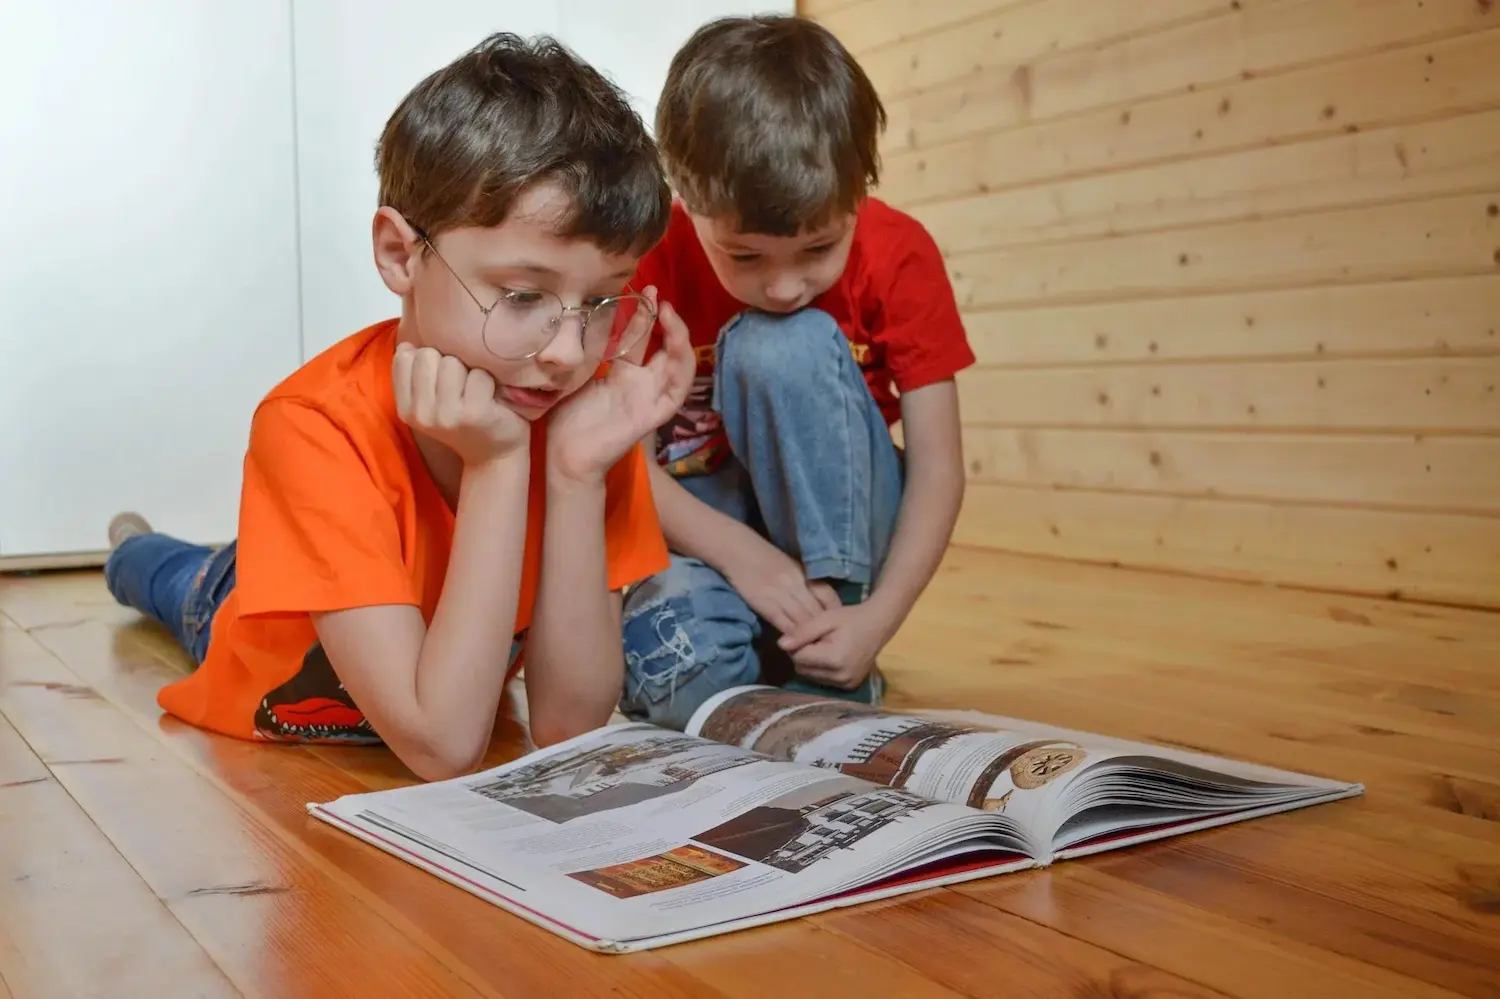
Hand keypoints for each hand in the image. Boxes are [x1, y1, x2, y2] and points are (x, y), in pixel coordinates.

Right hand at [393, 343, 527, 466]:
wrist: (495, 457)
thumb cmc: (465, 421)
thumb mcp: (431, 403)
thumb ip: (415, 376)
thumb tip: (407, 345)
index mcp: (406, 409)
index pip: (403, 359)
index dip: (427, 358)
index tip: (441, 376)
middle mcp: (422, 414)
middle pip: (428, 355)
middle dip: (447, 360)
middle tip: (461, 383)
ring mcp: (448, 415)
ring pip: (452, 362)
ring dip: (468, 369)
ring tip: (475, 389)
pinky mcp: (475, 413)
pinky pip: (479, 374)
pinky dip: (489, 379)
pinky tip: (490, 396)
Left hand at [547, 288, 693, 482]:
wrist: (566, 458)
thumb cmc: (567, 421)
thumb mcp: (575, 376)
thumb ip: (585, 351)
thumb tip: (575, 317)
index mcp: (624, 373)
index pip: (640, 337)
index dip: (642, 313)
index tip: (639, 288)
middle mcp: (642, 383)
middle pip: (665, 347)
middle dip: (666, 319)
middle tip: (655, 293)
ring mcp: (650, 399)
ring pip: (679, 367)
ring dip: (679, 341)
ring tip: (670, 316)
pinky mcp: (652, 417)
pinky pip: (676, 394)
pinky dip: (681, 373)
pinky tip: (678, 352)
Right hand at [721, 537, 841, 636]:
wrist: (738, 550)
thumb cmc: (763, 557)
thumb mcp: (790, 566)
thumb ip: (804, 583)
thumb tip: (816, 601)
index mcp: (804, 574)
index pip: (828, 597)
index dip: (835, 614)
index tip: (838, 627)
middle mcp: (797, 584)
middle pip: (818, 612)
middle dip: (825, 630)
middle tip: (831, 645)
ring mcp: (782, 595)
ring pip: (803, 621)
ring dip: (809, 638)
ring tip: (814, 650)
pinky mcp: (766, 604)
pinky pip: (784, 625)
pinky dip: (792, 637)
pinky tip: (795, 646)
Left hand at [777, 602, 888, 689]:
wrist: (879, 625)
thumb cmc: (851, 618)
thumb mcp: (825, 619)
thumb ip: (802, 632)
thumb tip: (781, 644)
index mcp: (834, 659)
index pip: (798, 657)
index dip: (798, 644)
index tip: (807, 633)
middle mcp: (841, 676)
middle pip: (802, 669)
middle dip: (803, 654)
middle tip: (815, 639)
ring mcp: (846, 684)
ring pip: (811, 676)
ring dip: (811, 663)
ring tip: (823, 646)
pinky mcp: (850, 686)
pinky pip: (823, 680)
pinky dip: (821, 669)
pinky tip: (831, 656)